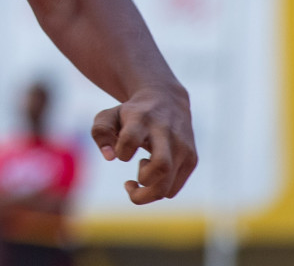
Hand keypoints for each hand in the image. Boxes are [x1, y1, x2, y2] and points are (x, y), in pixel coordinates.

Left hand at [92, 85, 197, 203]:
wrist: (168, 100)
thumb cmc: (131, 114)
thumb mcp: (109, 116)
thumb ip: (101, 132)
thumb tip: (109, 157)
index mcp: (142, 119)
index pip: (130, 139)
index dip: (121, 151)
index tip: (119, 152)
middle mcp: (165, 133)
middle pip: (161, 166)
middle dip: (142, 186)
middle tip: (129, 183)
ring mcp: (182, 147)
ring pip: (168, 187)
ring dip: (147, 192)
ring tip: (141, 177)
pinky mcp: (192, 159)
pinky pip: (173, 190)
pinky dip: (157, 190)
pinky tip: (151, 175)